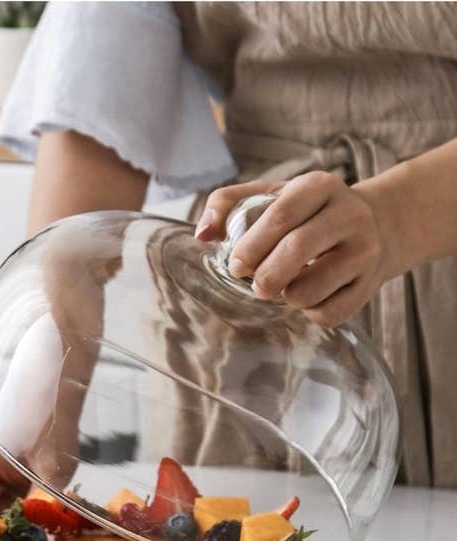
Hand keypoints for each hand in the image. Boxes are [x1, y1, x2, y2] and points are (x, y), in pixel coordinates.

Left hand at [194, 172, 396, 327]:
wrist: (377, 227)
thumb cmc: (308, 215)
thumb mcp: (272, 197)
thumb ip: (228, 206)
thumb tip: (202, 235)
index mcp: (319, 187)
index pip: (281, 214)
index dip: (252, 245)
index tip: (236, 266)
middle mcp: (349, 214)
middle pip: (298, 248)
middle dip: (266, 276)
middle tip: (256, 286)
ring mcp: (365, 250)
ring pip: (313, 288)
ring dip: (288, 297)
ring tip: (286, 288)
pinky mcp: (370, 284)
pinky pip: (330, 313)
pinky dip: (311, 313)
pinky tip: (310, 298)